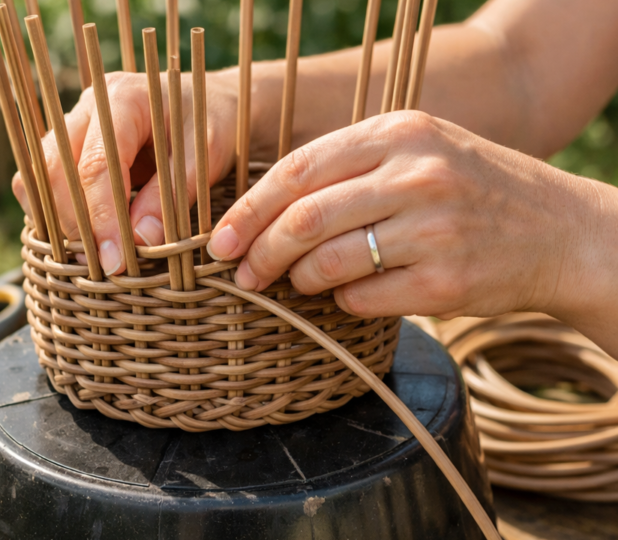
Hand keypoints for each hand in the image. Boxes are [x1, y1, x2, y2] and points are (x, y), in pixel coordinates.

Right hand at [12, 70, 237, 273]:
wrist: (216, 105)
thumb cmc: (215, 125)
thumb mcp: (205, 158)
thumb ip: (172, 197)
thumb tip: (140, 241)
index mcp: (123, 100)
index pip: (97, 166)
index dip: (102, 219)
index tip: (114, 262)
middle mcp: (89, 109)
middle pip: (56, 170)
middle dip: (74, 224)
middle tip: (104, 264)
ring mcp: (76, 126)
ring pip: (41, 175)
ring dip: (60, 219)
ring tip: (93, 255)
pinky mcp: (74, 147)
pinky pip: (47, 181)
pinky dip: (59, 212)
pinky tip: (86, 237)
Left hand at [206, 111, 602, 321]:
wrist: (559, 231)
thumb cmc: (471, 191)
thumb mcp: (417, 153)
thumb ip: (348, 171)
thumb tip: (267, 216)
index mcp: (399, 133)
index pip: (298, 170)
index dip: (249, 209)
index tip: (219, 239)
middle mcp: (416, 175)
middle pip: (304, 218)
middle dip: (260, 251)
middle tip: (243, 273)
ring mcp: (434, 229)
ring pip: (328, 263)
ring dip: (299, 281)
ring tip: (298, 284)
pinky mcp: (445, 282)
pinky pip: (362, 299)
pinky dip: (342, 302)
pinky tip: (350, 295)